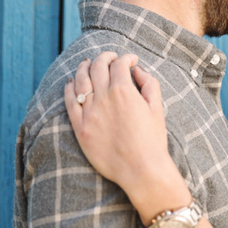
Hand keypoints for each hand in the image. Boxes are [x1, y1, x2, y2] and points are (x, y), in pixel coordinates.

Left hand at [64, 53, 188, 216]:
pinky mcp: (80, 128)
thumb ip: (149, 83)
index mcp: (124, 91)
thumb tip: (137, 70)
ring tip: (87, 63)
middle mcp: (103, 98)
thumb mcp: (158, 108)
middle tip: (110, 57)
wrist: (141, 169)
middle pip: (98, 67)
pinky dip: (69, 88)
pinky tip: (71, 82)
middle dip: (105, 57)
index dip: (126, 58)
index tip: (131, 60)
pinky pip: (69, 102)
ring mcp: (89, 113)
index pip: (119, 64)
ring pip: (80, 80)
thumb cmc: (153, 140)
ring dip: (84, 67)